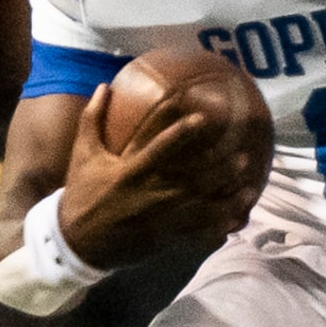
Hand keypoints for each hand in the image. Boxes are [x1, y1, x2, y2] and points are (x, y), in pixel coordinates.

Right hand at [54, 80, 264, 267]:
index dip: (180, 132)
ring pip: (198, 208)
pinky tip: (237, 220)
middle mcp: (148, 194)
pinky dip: (216, 228)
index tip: (202, 117)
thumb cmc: (81, 193)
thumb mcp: (83, 154)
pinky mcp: (161, 236)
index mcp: (129, 171)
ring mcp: (157, 218)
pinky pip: (194, 233)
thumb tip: (104, 85)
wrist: (75, 242)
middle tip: (241, 155)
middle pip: (190, 180)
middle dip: (218, 169)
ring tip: (250, 187)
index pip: (158, 147)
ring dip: (225, 199)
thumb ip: (92, 118)